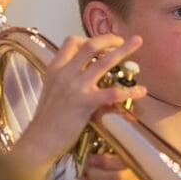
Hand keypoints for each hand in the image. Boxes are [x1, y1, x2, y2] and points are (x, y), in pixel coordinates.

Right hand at [16, 34, 147, 169]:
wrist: (39, 141)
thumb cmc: (46, 119)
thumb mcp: (50, 90)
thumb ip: (65, 77)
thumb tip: (82, 71)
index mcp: (55, 68)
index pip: (71, 41)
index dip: (89, 38)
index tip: (101, 44)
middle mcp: (65, 73)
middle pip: (90, 45)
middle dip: (110, 38)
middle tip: (123, 39)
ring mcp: (76, 87)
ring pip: (104, 62)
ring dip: (123, 50)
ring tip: (137, 43)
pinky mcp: (85, 103)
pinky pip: (112, 93)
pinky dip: (129, 91)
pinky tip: (141, 91)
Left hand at [75, 151, 140, 179]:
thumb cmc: (113, 164)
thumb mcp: (113, 155)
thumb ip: (105, 152)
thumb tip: (89, 151)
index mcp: (131, 162)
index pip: (122, 162)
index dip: (105, 161)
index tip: (89, 158)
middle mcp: (133, 178)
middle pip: (115, 178)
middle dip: (95, 174)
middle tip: (84, 171)